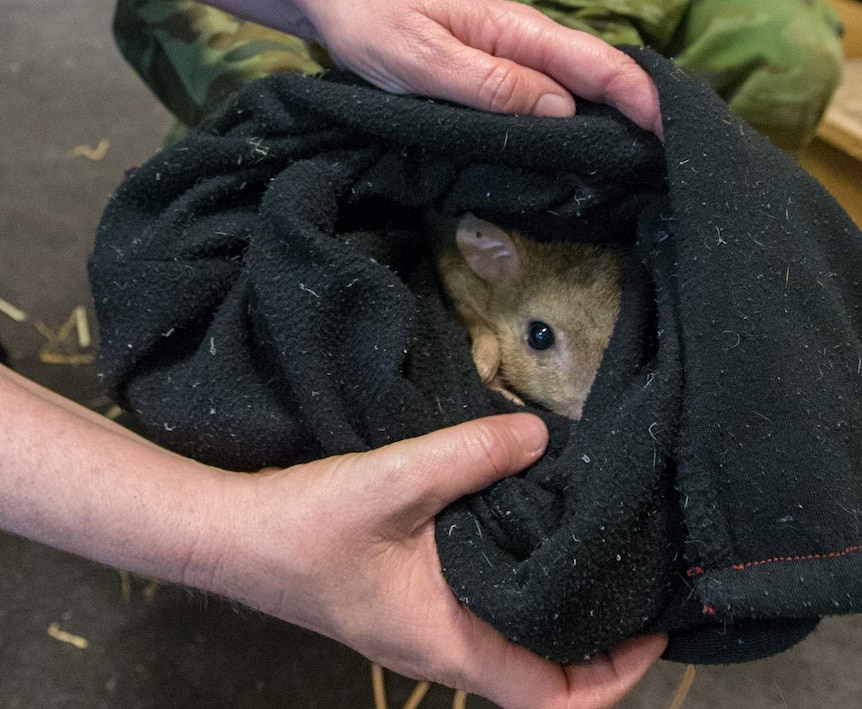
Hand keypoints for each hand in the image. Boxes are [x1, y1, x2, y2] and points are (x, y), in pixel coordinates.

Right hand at [201, 415, 666, 708]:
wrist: (233, 534)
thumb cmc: (307, 526)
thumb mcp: (394, 482)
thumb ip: (471, 455)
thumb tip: (543, 436)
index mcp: (449, 642)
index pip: (552, 697)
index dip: (613, 675)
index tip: (654, 628)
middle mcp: (443, 645)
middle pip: (540, 667)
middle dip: (597, 636)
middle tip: (636, 573)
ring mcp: (422, 623)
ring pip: (510, 633)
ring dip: (555, 602)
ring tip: (595, 544)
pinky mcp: (405, 594)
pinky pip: (481, 600)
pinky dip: (516, 574)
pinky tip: (523, 519)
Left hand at [311, 0, 662, 137]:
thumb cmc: (374, 24)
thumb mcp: (425, 60)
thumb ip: (490, 84)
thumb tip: (562, 110)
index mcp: (517, 31)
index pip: (598, 62)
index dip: (641, 97)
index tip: (672, 136)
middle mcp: (525, 41)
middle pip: (599, 75)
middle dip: (641, 112)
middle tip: (672, 163)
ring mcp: (511, 56)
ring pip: (576, 87)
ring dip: (612, 120)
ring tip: (642, 164)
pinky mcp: (494, 72)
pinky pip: (547, 95)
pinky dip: (574, 120)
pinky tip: (580, 148)